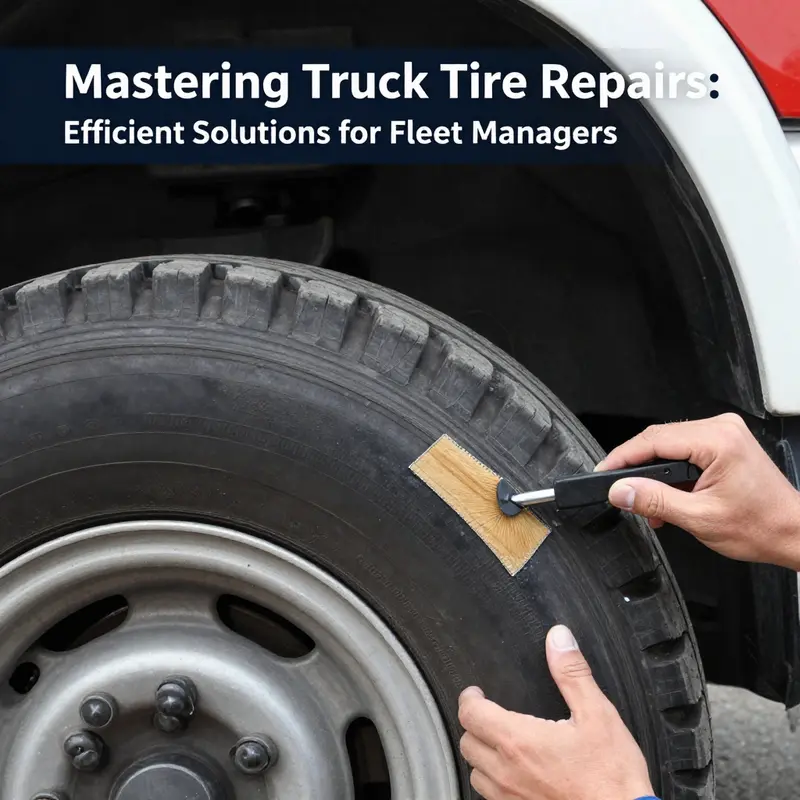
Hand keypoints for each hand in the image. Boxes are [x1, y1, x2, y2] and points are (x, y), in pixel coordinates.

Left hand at [458, 625, 653, 799]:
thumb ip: (572, 673)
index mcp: (518, 741)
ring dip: (482, 755)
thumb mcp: (597, 714)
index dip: (469, 698)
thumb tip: (559, 640)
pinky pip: (491, 797)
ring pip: (475, 773)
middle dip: (474, 724)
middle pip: (467, 742)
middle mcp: (507, 772)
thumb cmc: (612, 777)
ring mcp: (511, 798)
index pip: (470, 714)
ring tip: (498, 743)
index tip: (476, 693)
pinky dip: (494, 781)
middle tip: (488, 713)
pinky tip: (514, 774)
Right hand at [596, 413, 799, 567]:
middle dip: (636, 468)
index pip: (654, 440)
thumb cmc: (761, 526)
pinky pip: (684, 450)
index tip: (603, 474)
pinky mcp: (724, 443)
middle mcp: (722, 429)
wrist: (793, 533)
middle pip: (659, 440)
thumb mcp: (699, 518)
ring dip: (653, 474)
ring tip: (648, 506)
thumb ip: (655, 501)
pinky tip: (666, 496)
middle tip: (620, 492)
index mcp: (718, 441)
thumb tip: (621, 490)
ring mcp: (724, 434)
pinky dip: (670, 473)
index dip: (622, 458)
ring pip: (669, 446)